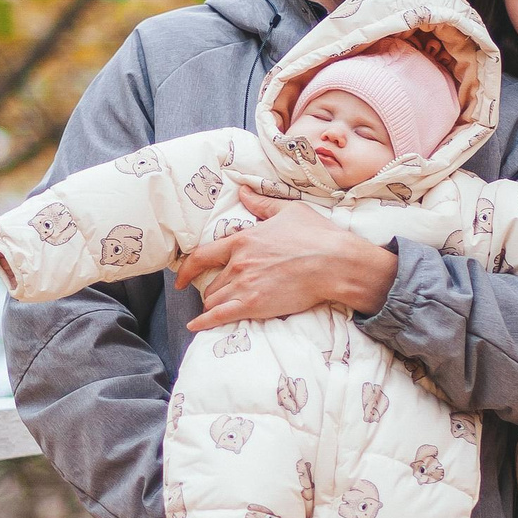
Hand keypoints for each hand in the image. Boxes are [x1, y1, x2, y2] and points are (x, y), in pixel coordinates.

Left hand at [177, 192, 396, 328]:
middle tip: (218, 296)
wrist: (335, 263)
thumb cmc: (316, 235)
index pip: (203, 255)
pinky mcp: (254, 305)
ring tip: (220, 310)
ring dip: (214, 306)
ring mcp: (244, 285)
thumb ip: (261, 204)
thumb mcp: (288, 211)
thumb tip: (243, 191)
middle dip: (212, 291)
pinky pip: (220, 316)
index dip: (189, 268)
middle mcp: (238, 263)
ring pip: (215, 300)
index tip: (183, 276)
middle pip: (211, 283)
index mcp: (242, 240)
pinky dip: (204, 322)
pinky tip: (196, 326)